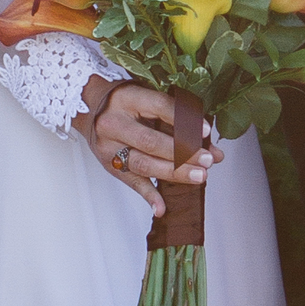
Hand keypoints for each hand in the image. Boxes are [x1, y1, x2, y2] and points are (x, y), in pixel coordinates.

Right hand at [79, 77, 219, 195]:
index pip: (159, 107)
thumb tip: (214, 150)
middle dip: (182, 153)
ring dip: (173, 173)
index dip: (184, 120)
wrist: (90, 108)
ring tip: (198, 176)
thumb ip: (180, 121)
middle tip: (206, 160)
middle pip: (150, 141)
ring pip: (142, 163)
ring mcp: (109, 146)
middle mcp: (114, 123)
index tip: (205, 131)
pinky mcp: (110, 165)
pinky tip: (162, 207)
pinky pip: (131, 182)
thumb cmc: (127, 103)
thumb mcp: (148, 101)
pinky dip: (148, 196)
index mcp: (127, 99)